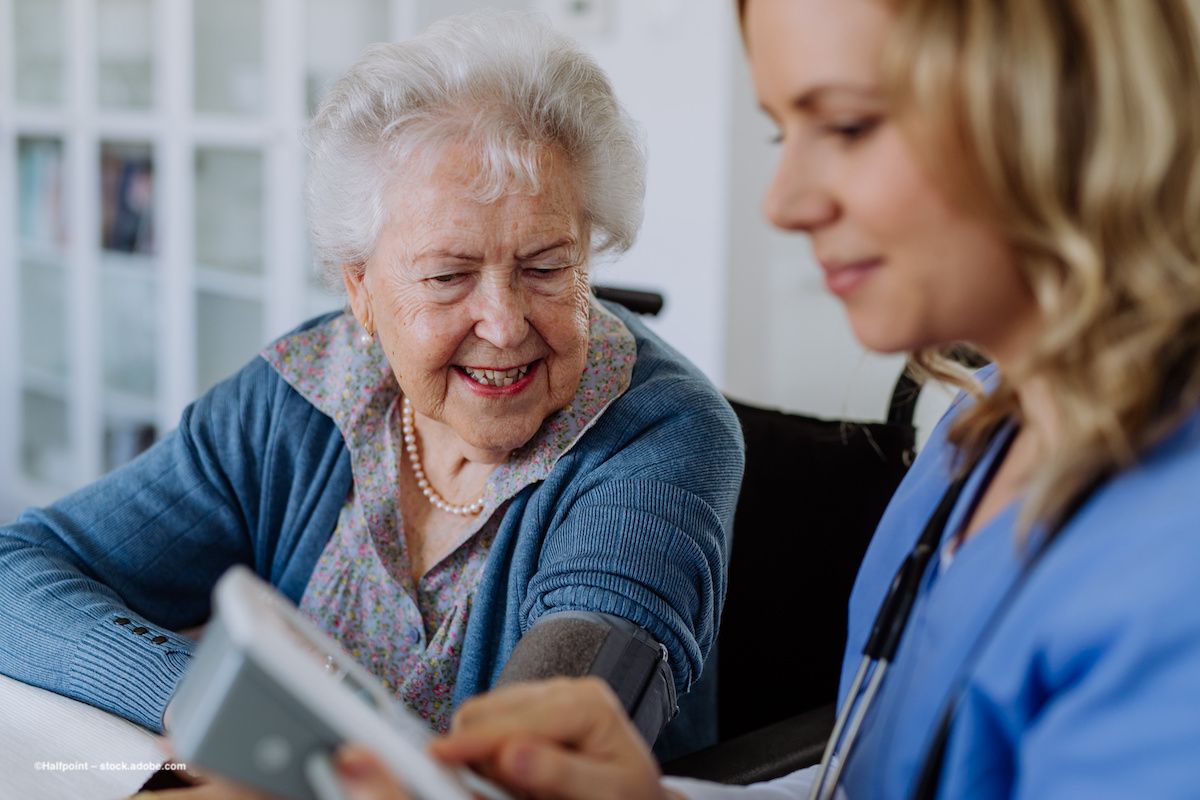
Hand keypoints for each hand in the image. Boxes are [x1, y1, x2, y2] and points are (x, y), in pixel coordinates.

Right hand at [429, 676, 671, 799]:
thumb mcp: (604, 794)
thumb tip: (509, 754)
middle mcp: (568, 689)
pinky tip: (515, 774)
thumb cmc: (629, 798)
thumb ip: (557, 774)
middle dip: (476, 749)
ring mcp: (552, 694)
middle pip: (490, 708)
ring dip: (484, 751)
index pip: (514, 720)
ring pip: (485, 711)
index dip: (473, 742)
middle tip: (490, 791)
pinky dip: (491, 749)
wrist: (640, 796)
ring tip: (514, 787)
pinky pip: (495, 720)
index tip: (437, 758)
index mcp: (588, 705)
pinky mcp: (539, 706)